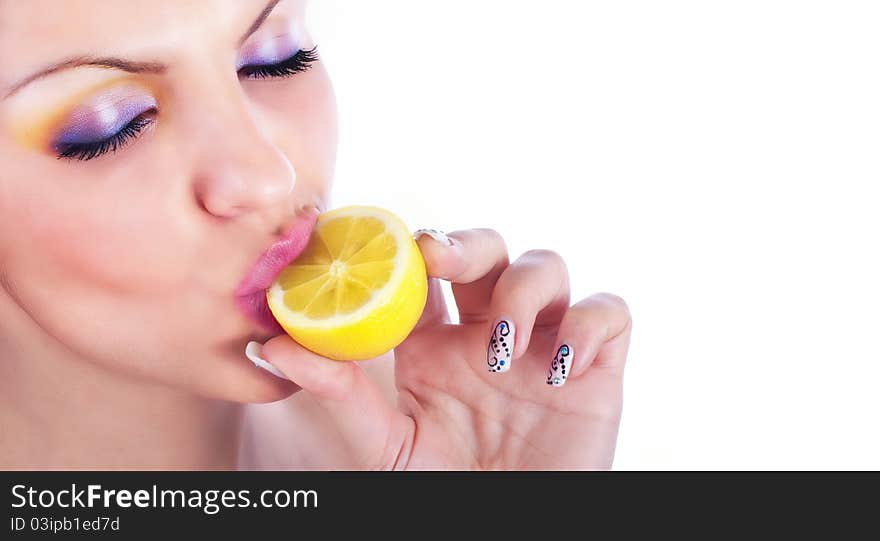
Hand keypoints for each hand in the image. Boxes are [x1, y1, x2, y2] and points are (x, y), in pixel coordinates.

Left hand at [260, 228, 631, 469]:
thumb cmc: (438, 492)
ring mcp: (543, 345)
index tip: (385, 247)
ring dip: (523, 291)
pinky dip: (590, 325)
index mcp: (434, 343)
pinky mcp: (596, 368)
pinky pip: (610, 313)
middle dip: (466, 244)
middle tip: (440, 263)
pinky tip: (559, 369)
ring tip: (501, 349)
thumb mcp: (379, 445)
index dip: (409, 247)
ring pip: (548, 266)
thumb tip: (269, 345)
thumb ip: (336, 392)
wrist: (502, 533)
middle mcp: (488, 332)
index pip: (424, 269)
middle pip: (487, 249)